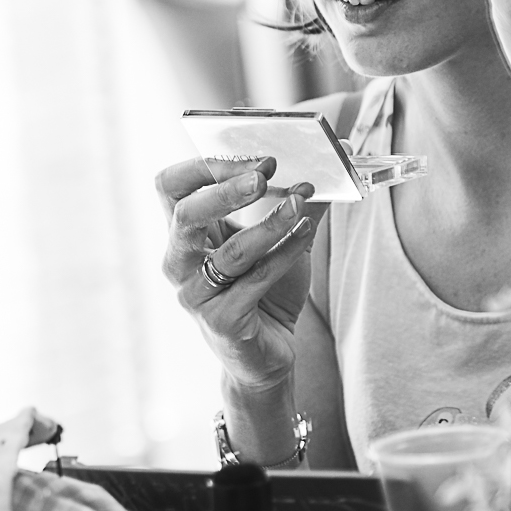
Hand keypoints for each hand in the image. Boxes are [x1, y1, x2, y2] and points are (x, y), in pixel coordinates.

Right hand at [156, 156, 316, 389]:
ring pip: (230, 252)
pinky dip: (285, 253)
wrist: (266, 355)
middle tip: (264, 175)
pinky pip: (256, 281)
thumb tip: (340, 155)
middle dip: (224, 190)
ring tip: (301, 203)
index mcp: (182, 235)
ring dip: (269, 223)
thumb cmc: (265, 292)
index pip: (170, 186)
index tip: (254, 158)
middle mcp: (178, 263)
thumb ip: (296, 199)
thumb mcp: (276, 240)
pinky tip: (306, 232)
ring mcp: (195, 295)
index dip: (205, 165)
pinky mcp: (221, 321)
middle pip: (185, 214)